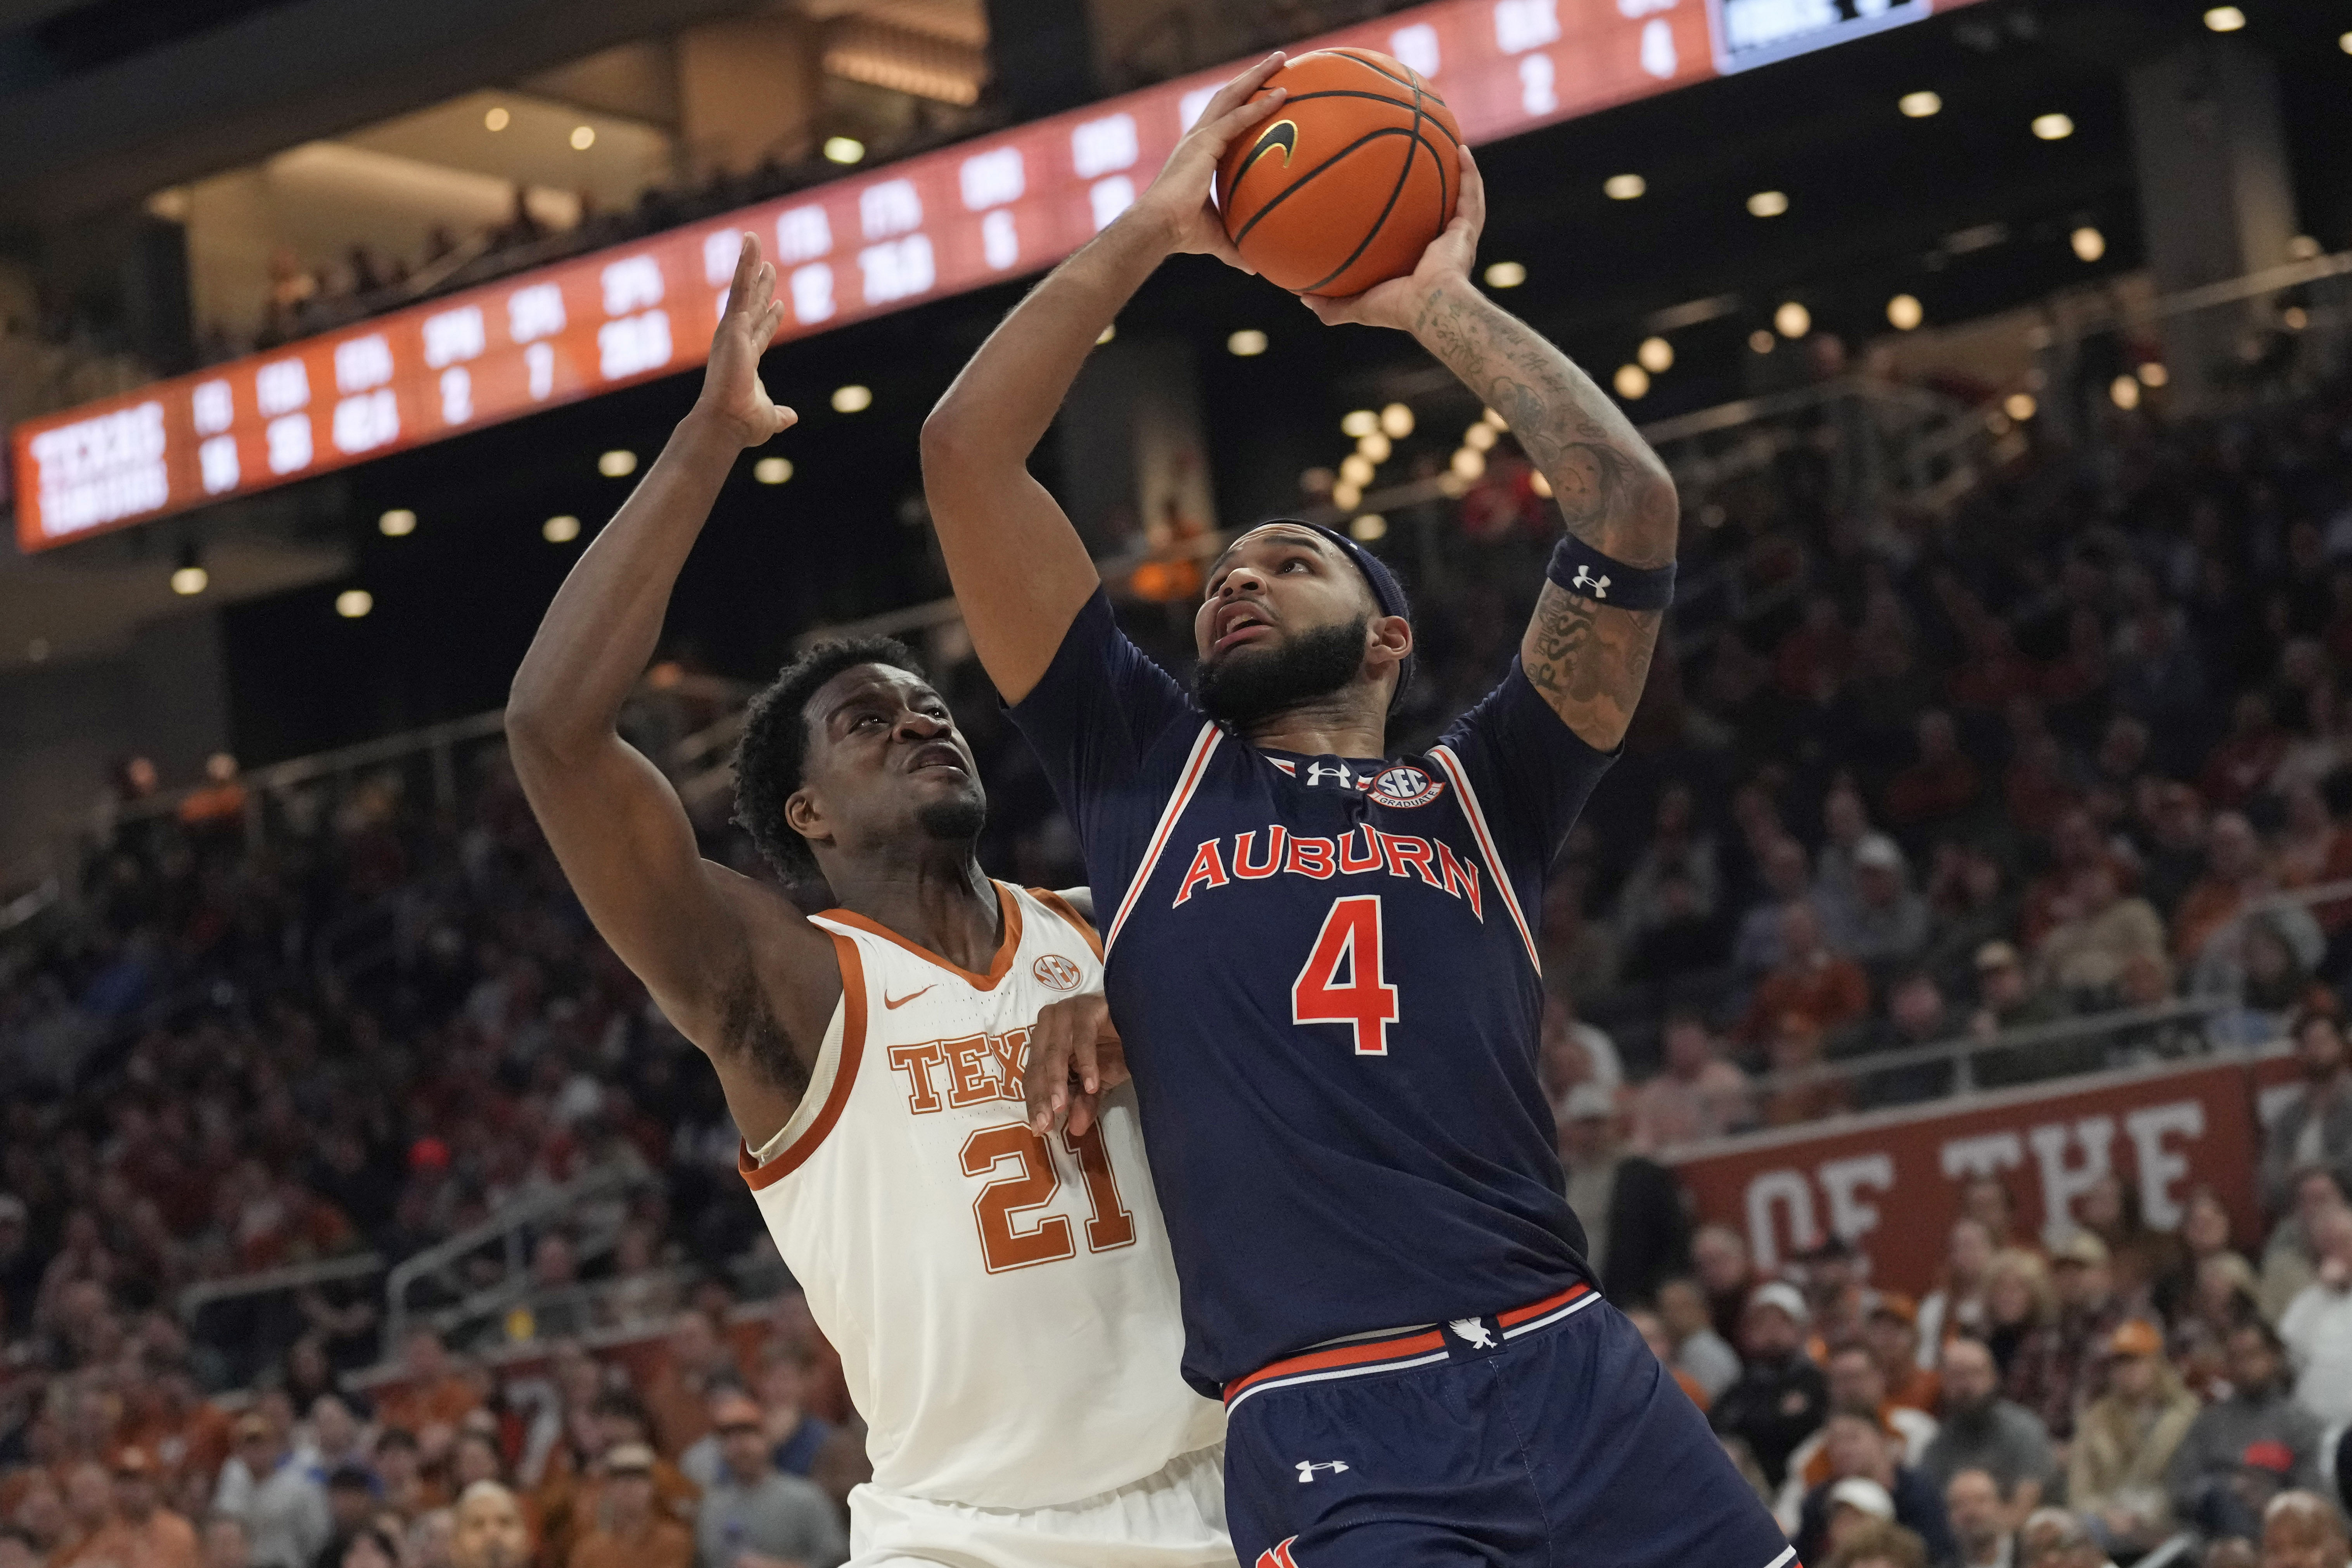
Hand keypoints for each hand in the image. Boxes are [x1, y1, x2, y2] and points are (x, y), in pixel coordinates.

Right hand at [694, 233, 797, 448]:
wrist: (728, 421)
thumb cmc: (743, 424)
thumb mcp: (769, 418)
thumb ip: (779, 415)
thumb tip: (790, 418)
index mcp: (746, 360)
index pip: (760, 334)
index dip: (770, 320)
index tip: (779, 305)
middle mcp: (737, 342)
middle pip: (753, 307)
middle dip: (761, 286)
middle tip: (769, 267)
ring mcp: (733, 330)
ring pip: (743, 289)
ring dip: (749, 264)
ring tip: (754, 239)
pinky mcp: (731, 323)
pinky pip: (740, 286)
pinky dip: (745, 263)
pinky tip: (751, 243)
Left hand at [1023, 993, 1129, 1137]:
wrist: (1146, 1022)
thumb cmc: (1117, 1047)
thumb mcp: (1098, 1083)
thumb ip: (1084, 1103)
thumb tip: (1075, 1130)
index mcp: (1045, 1041)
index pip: (1033, 1075)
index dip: (1035, 1102)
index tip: (1039, 1129)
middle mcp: (1049, 1024)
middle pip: (1038, 1065)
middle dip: (1042, 1096)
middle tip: (1046, 1123)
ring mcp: (1066, 1012)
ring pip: (1055, 1051)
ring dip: (1056, 1080)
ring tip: (1060, 1107)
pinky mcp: (1087, 1007)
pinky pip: (1082, 1037)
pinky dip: (1086, 1063)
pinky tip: (1092, 1085)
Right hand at [1131, 53, 1289, 270]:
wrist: (1158, 228)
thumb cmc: (1180, 234)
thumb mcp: (1217, 238)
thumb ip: (1236, 247)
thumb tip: (1255, 269)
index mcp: (1199, 152)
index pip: (1225, 118)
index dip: (1244, 102)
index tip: (1265, 90)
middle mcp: (1198, 137)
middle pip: (1229, 95)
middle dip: (1252, 76)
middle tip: (1278, 61)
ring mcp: (1199, 137)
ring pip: (1232, 95)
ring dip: (1257, 76)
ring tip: (1280, 60)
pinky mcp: (1203, 143)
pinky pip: (1237, 119)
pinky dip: (1259, 106)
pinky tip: (1281, 95)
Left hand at [1302, 145, 1485, 330]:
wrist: (1429, 307)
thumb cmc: (1396, 308)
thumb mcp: (1356, 306)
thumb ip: (1331, 304)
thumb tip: (1300, 296)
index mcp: (1418, 264)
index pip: (1410, 237)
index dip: (1403, 220)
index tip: (1388, 198)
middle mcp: (1441, 248)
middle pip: (1438, 211)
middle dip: (1434, 189)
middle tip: (1420, 163)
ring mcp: (1458, 238)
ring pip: (1461, 199)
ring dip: (1458, 174)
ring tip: (1448, 145)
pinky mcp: (1467, 229)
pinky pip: (1470, 194)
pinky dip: (1469, 172)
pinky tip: (1461, 148)